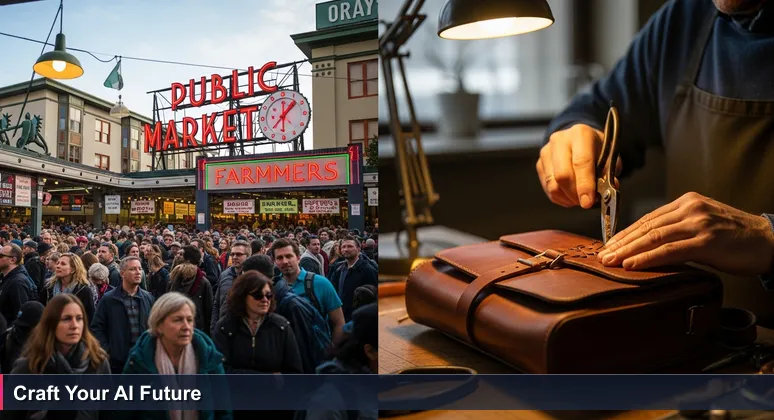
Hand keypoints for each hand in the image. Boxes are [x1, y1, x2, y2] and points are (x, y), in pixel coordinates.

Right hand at [537, 124, 621, 207]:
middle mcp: (560, 140)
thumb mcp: (609, 156)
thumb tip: (606, 193)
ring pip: (552, 184)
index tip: (588, 202)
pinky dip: (559, 197)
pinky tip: (569, 196)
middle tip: (585, 203)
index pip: (581, 162)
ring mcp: (547, 151)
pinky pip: (547, 188)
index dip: (585, 185)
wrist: (578, 139)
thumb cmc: (595, 149)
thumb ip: (608, 174)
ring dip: (566, 198)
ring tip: (577, 199)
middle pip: (563, 175)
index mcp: (581, 134)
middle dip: (574, 194)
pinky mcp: (540, 163)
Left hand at [597, 192, 773, 275]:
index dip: (625, 233)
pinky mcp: (707, 241)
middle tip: (602, 255)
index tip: (608, 245)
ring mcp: (698, 223)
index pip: (648, 218)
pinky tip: (632, 264)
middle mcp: (690, 208)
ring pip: (654, 237)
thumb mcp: (703, 225)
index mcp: (687, 202)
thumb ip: (678, 229)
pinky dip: (648, 258)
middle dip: (621, 242)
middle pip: (646, 226)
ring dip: (628, 251)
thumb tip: (648, 244)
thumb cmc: (735, 237)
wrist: (769, 240)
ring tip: (611, 261)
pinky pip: (670, 250)